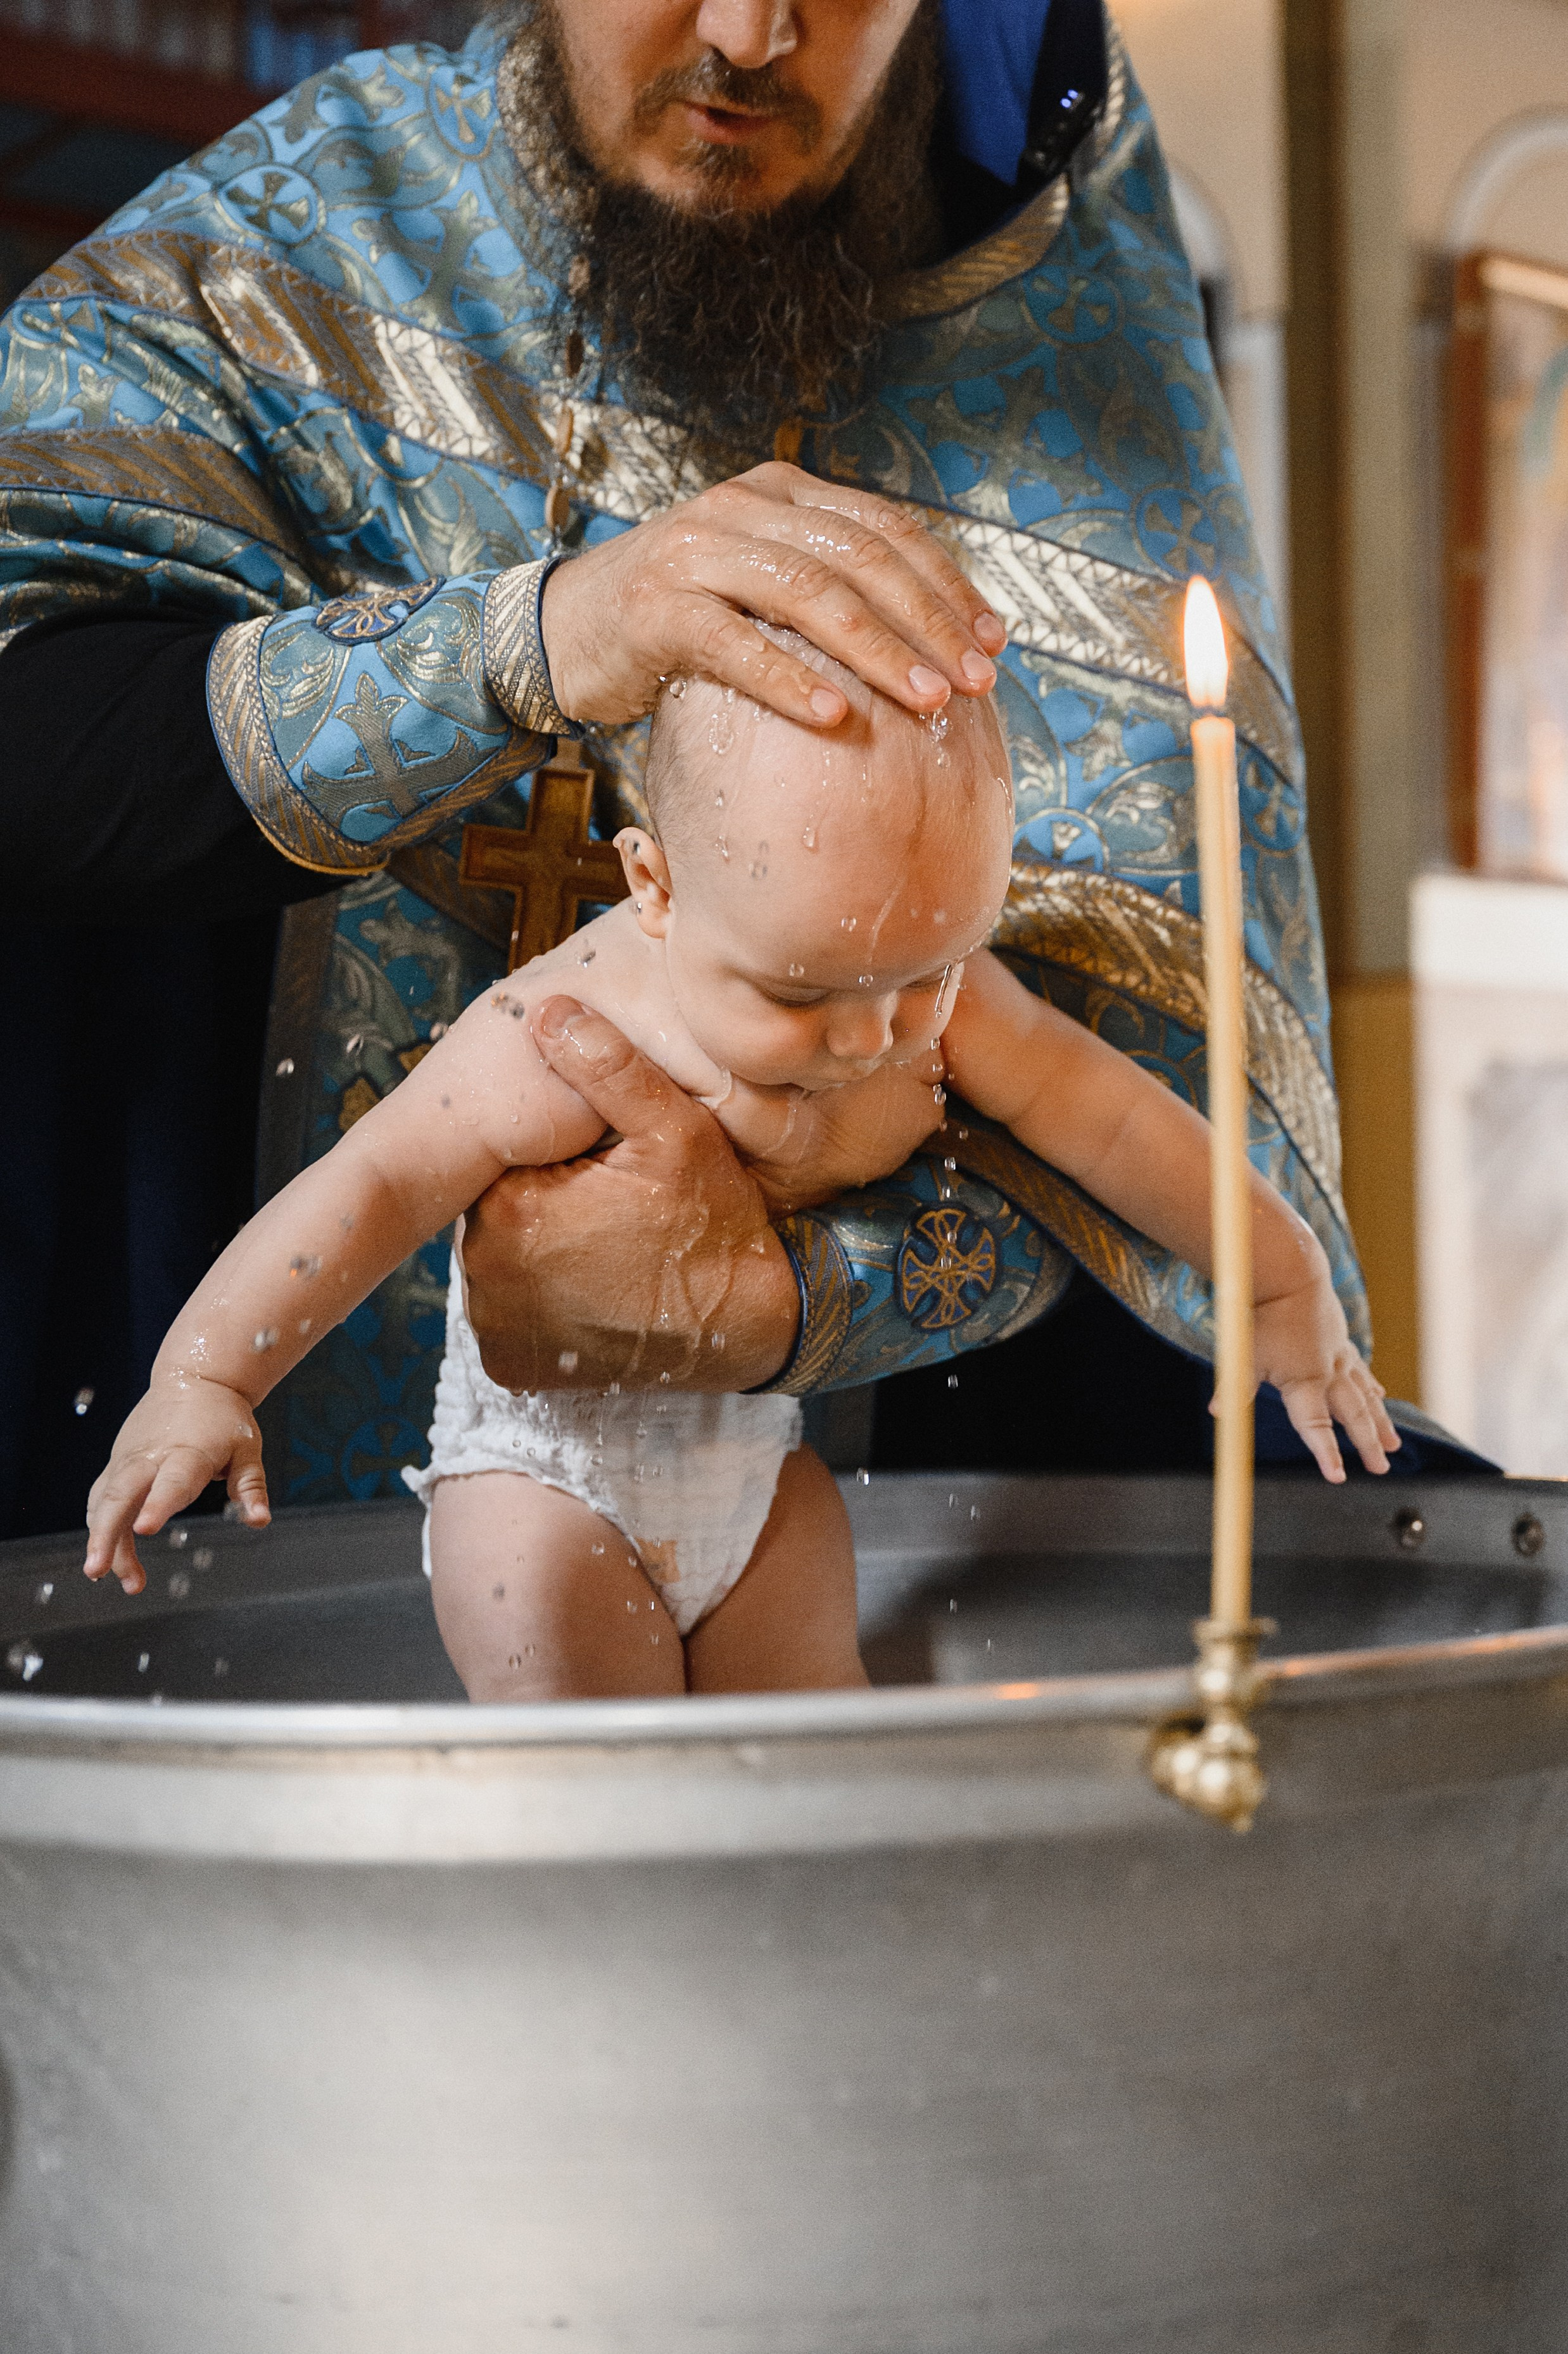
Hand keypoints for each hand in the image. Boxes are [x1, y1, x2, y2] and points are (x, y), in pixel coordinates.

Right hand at [84, 1377, 269, 1594]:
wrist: (196, 1378)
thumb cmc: (225, 1419)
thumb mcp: (246, 1448)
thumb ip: (250, 1487)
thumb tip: (259, 1521)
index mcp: (188, 1452)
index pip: (172, 1482)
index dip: (158, 1505)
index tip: (146, 1529)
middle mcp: (150, 1456)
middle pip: (120, 1495)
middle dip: (106, 1534)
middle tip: (98, 1570)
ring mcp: (128, 1459)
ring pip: (104, 1501)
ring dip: (100, 1539)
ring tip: (101, 1575)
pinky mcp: (117, 1463)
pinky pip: (100, 1497)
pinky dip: (96, 1526)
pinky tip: (101, 1557)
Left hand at [459, 998, 799, 1392]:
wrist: (747, 1327)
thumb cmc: (714, 1225)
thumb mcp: (675, 1130)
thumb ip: (609, 1068)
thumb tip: (549, 1011)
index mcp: (509, 1205)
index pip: (505, 1160)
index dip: (553, 1157)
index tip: (600, 1169)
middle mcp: (484, 1271)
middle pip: (499, 1211)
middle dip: (543, 1204)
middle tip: (608, 1211)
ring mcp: (495, 1326)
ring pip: (501, 1263)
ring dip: (538, 1254)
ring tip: (603, 1250)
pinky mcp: (511, 1366)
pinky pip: (510, 1319)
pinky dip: (540, 1306)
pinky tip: (589, 1292)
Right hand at [539, 461, 1006, 729]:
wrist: (566, 630)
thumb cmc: (681, 621)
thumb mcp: (759, 584)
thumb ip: (828, 588)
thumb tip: (933, 638)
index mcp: (780, 492)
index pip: (883, 528)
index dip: (945, 583)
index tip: (993, 641)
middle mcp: (740, 508)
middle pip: (856, 559)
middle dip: (926, 622)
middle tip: (975, 681)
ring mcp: (694, 554)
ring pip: (806, 595)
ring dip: (876, 651)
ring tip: (926, 702)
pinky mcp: (656, 609)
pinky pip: (734, 644)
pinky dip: (789, 680)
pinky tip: (835, 719)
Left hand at [1252, 1277, 1400, 1481]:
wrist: (1291, 1274)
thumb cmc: (1265, 1316)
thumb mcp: (1246, 1352)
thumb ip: (1235, 1385)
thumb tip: (1217, 1413)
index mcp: (1305, 1382)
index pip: (1316, 1426)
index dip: (1327, 1453)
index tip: (1338, 1477)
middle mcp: (1329, 1374)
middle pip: (1352, 1416)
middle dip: (1366, 1444)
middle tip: (1381, 1469)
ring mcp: (1339, 1358)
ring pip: (1365, 1397)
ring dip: (1379, 1422)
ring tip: (1393, 1445)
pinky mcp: (1341, 1343)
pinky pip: (1361, 1372)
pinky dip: (1371, 1388)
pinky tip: (1380, 1398)